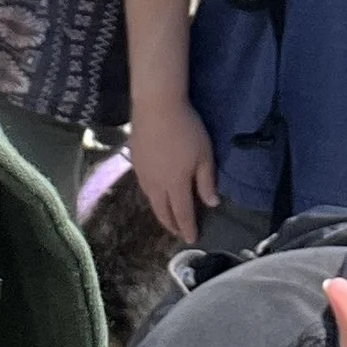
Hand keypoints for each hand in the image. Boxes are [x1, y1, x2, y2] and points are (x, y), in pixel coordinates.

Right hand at [130, 97, 217, 245]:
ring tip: (168, 217)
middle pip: (163, 212)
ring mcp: (143, 174)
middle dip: (172, 225)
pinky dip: (152, 197)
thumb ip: (206, 181)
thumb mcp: (204, 155)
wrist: (156, 106)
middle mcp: (156, 185)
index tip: (192, 239)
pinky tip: (155, 194)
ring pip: (151, 201)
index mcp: (175, 185)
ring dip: (161, 212)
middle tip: (179, 233)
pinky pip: (144, 188)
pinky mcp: (135, 162)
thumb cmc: (186, 129)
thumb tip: (211, 204)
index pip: (182, 214)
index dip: (188, 228)